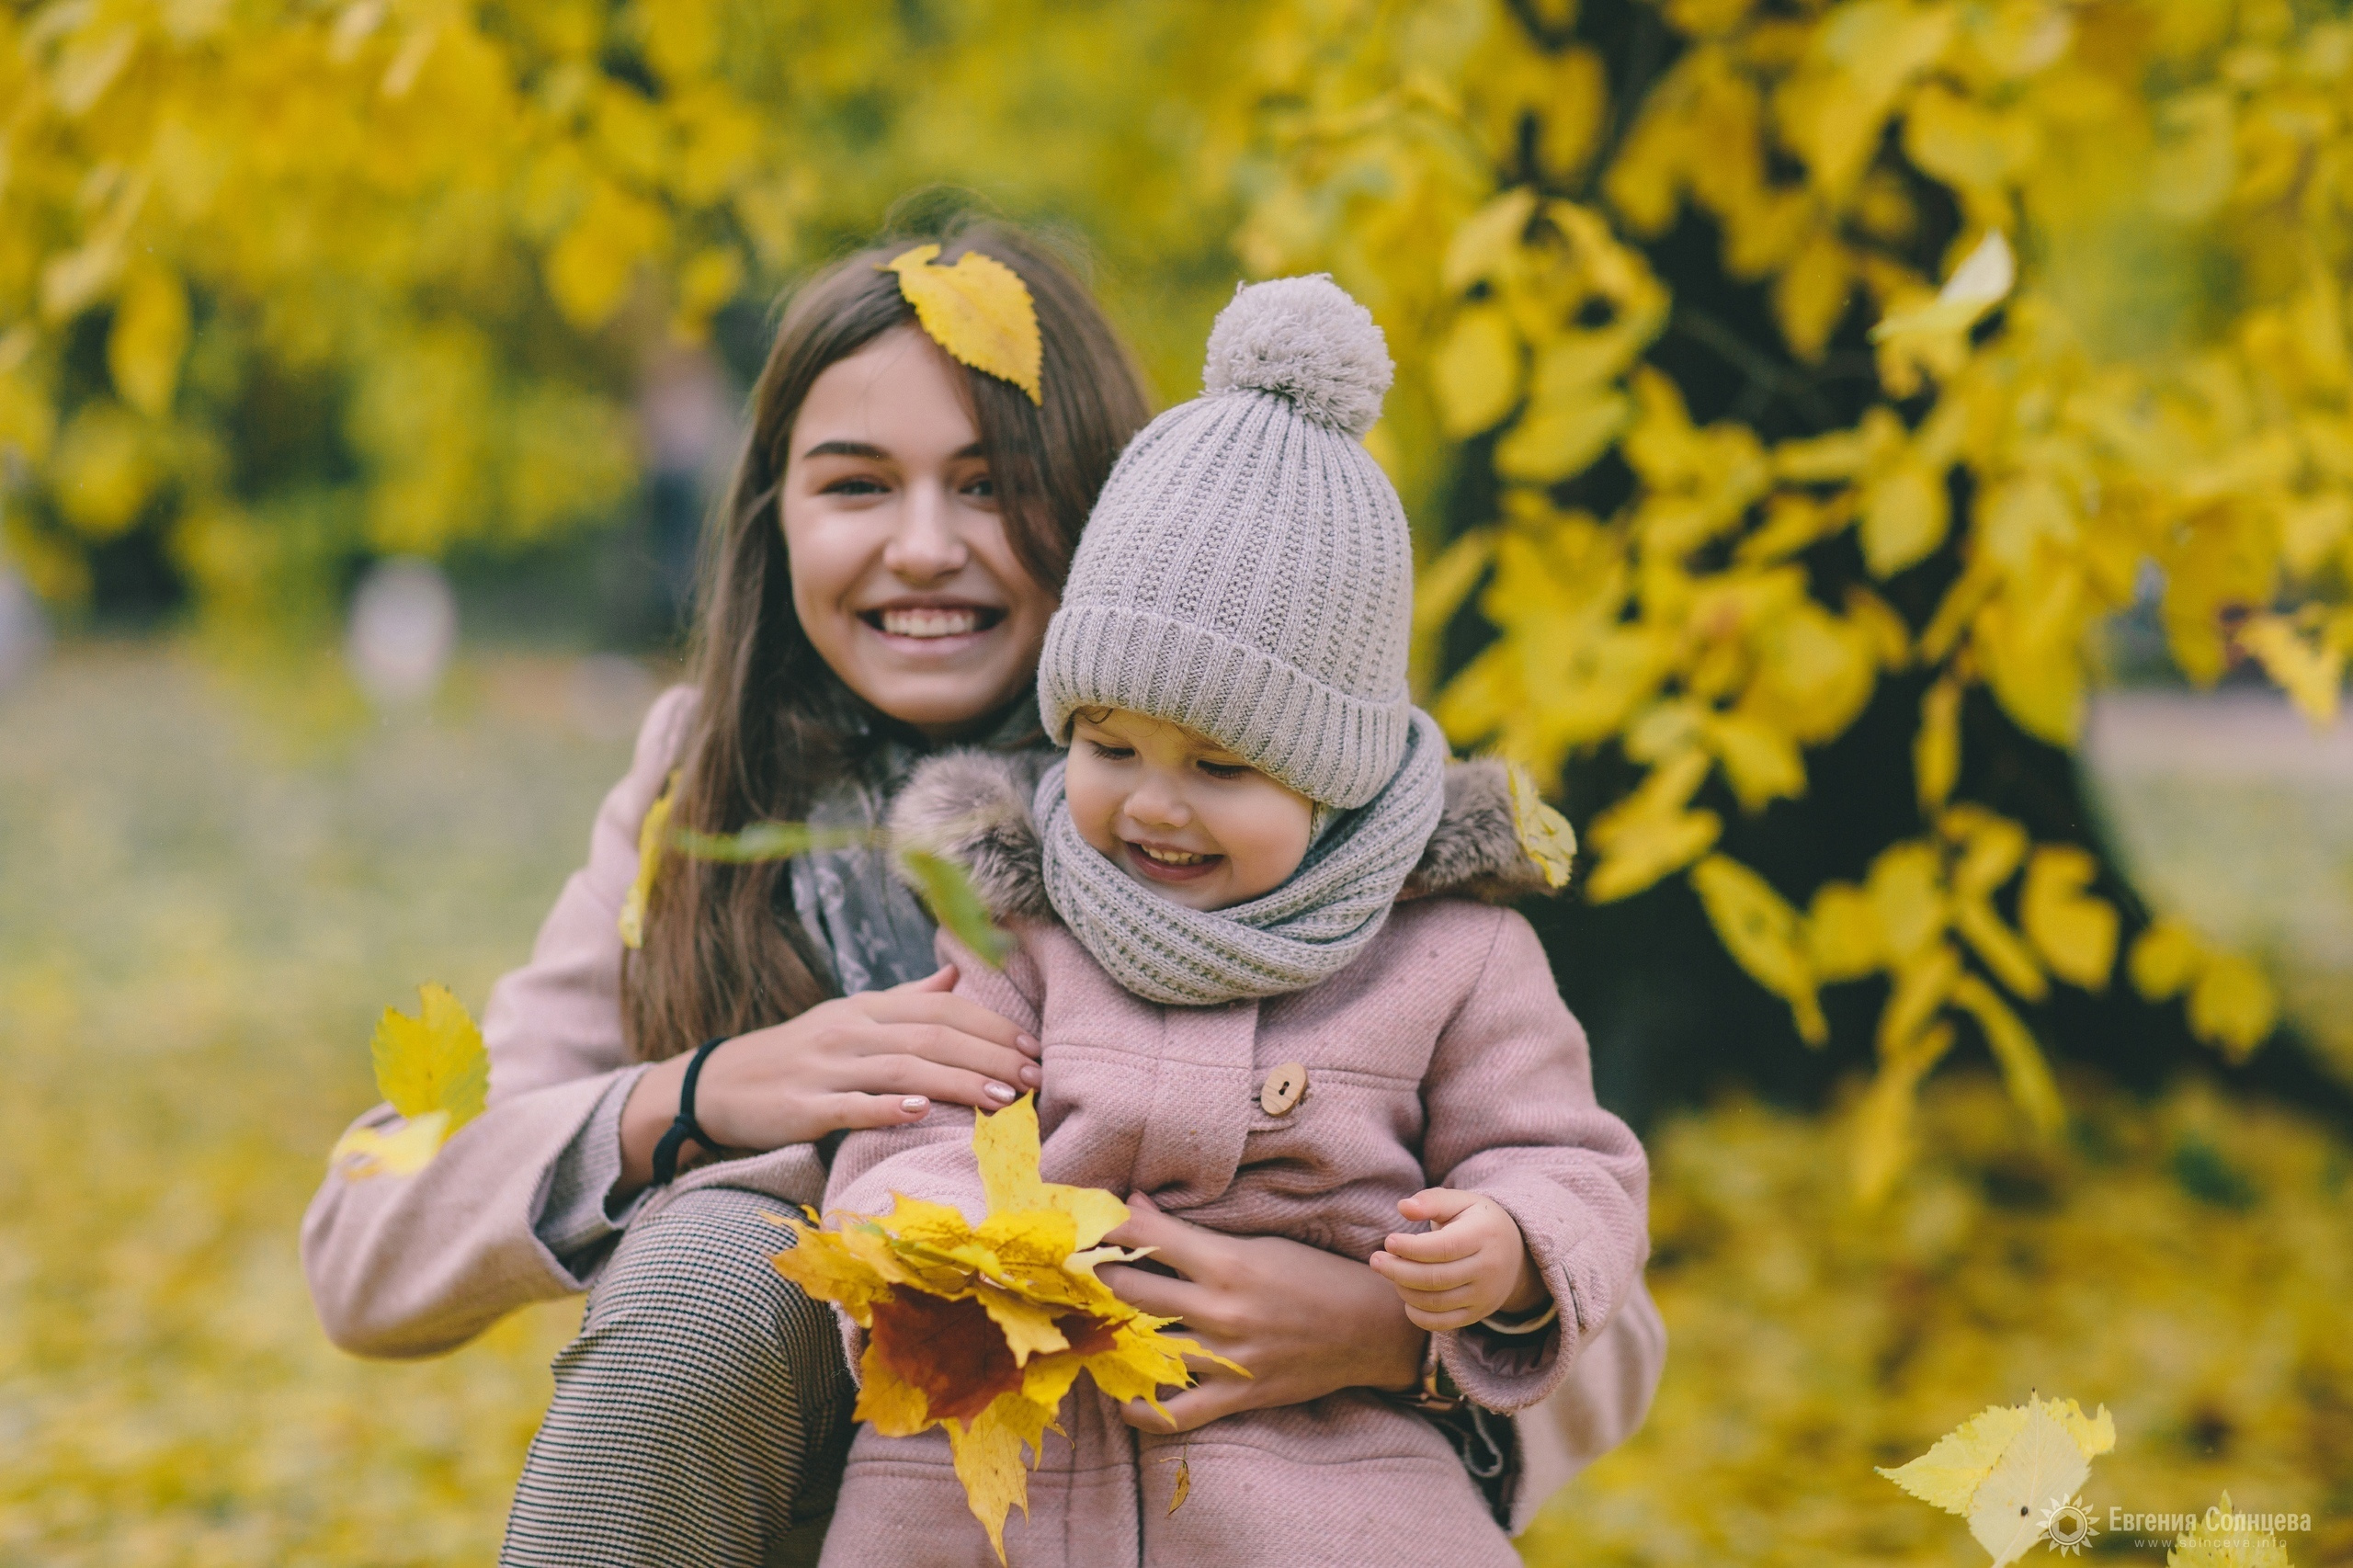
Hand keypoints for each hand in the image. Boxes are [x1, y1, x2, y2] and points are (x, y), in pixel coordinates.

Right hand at [615, 966, 1039, 1195]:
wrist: (716, 1086)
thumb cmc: (795, 1054)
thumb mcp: (847, 1017)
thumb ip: (904, 999)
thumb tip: (955, 975)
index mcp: (865, 1009)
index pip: (940, 1008)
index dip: (990, 1026)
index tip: (1032, 1047)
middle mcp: (849, 1032)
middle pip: (931, 1036)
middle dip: (988, 1056)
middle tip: (1034, 1077)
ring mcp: (823, 1068)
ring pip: (901, 1069)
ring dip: (956, 1082)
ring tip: (1001, 1098)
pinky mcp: (800, 1107)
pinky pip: (849, 1106)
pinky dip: (886, 1107)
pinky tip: (920, 1111)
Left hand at [1095, 1193, 1424, 1433]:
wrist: (1369, 1329)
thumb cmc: (1314, 1275)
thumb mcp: (1258, 1242)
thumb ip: (1190, 1232)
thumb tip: (1132, 1203)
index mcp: (1228, 1263)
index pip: (1148, 1237)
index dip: (1110, 1227)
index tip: (1087, 1225)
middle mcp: (1222, 1311)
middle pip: (1133, 1291)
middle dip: (1101, 1276)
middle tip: (1082, 1269)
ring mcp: (1228, 1359)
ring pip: (1147, 1349)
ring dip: (1115, 1334)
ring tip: (1095, 1320)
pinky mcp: (1237, 1396)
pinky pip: (1177, 1414)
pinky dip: (1144, 1411)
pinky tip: (1124, 1396)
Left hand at [1369, 1188, 1545, 1331]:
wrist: (1515, 1253)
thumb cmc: (1477, 1221)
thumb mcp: (1462, 1202)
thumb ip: (1432, 1201)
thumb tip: (1403, 1207)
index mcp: (1484, 1235)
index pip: (1444, 1248)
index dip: (1412, 1247)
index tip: (1388, 1241)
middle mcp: (1488, 1268)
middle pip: (1436, 1278)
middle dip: (1399, 1271)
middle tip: (1376, 1260)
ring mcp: (1484, 1295)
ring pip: (1436, 1302)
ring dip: (1404, 1290)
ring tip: (1391, 1272)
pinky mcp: (1476, 1314)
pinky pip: (1443, 1324)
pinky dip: (1417, 1315)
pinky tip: (1405, 1297)